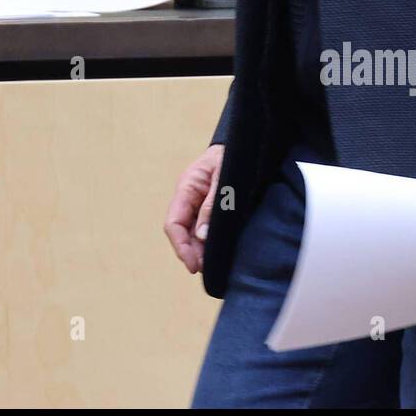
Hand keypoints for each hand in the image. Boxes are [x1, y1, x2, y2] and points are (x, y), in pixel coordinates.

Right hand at [164, 144, 223, 273]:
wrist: (242, 144)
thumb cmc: (231, 156)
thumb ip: (211, 205)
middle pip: (181, 232)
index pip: (174, 223)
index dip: (181, 247)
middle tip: (206, 271)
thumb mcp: (223, 178)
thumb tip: (201, 236)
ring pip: (191, 233)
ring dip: (199, 250)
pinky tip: (216, 253)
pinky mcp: (209, 207)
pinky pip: (203, 229)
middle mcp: (188, 198)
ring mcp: (197, 203)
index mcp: (186, 187)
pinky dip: (207, 243)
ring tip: (212, 266)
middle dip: (191, 253)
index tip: (193, 266)